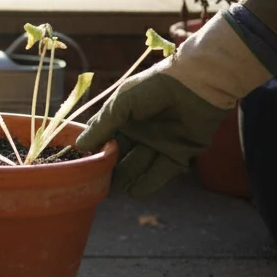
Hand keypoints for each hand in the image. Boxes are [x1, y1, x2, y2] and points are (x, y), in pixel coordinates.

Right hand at [76, 13, 274, 197]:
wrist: (196, 84)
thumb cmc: (155, 87)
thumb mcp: (122, 102)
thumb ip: (102, 125)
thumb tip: (80, 145)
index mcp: (124, 117)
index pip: (104, 138)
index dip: (93, 151)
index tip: (80, 165)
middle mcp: (140, 132)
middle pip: (119, 156)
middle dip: (107, 170)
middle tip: (93, 185)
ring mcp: (159, 144)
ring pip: (137, 166)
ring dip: (124, 179)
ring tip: (111, 192)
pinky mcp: (178, 155)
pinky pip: (160, 173)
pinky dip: (148, 184)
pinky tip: (134, 192)